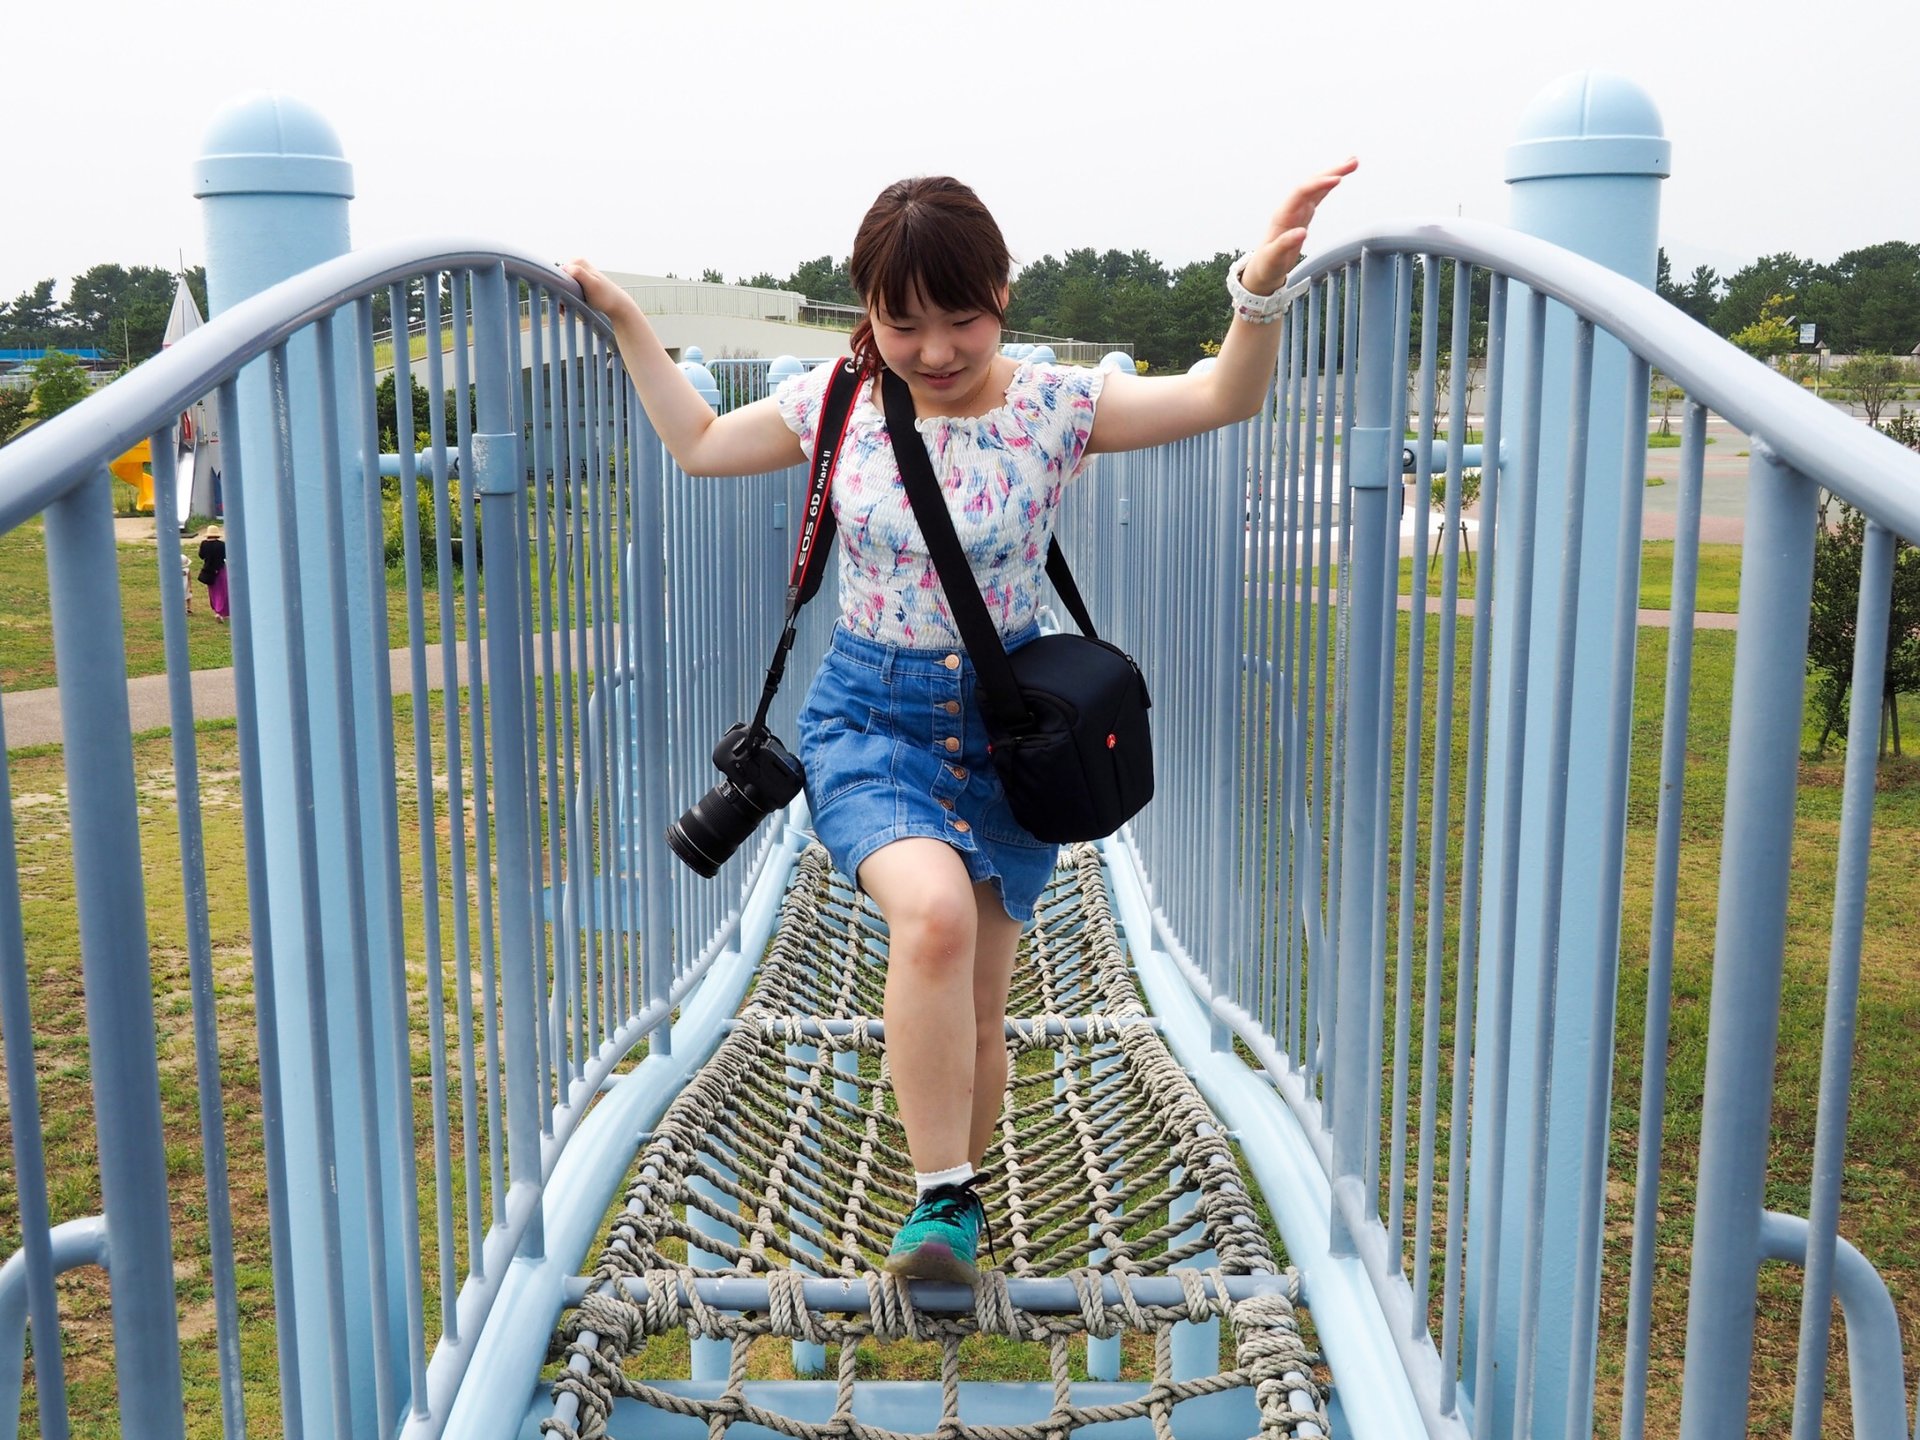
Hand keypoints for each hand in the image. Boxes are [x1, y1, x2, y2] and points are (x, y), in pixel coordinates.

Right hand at [560, 258, 636, 319]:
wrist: (617, 305)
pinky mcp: (578, 284)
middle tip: (564, 308)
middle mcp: (575, 265)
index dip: (557, 287)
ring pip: (560, 288)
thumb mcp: (592, 284)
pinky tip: (569, 309)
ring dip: (561, 300)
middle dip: (559, 295)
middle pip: (557, 281)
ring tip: (567, 310)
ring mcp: (576, 275)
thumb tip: (565, 267)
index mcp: (577, 261)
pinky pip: (566, 293)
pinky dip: (565, 301)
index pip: (556, 273)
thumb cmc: (605, 296)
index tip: (563, 300)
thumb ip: (579, 273)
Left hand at [1239, 158, 1358, 294]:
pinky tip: (1339, 176)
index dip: (1318, 184)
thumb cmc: (1267, 263)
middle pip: (1311, 184)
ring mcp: (1298, 209)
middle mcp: (1291, 208)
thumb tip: (1301, 233)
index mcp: (1282, 215)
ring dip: (1333, 173)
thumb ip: (1285, 245)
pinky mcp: (1304, 213)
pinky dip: (1329, 185)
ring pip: (1316, 186)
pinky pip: (1318, 194)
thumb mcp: (1273, 258)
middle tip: (1352, 163)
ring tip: (1352, 163)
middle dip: (1331, 172)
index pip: (1301, 193)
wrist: (1263, 266)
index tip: (1337, 179)